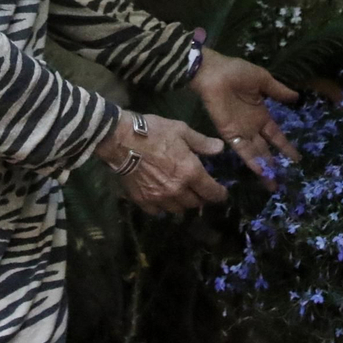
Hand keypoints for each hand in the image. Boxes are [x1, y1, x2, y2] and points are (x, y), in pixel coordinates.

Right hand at [96, 113, 227, 216]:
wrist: (121, 140)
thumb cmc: (154, 131)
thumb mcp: (181, 130)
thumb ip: (202, 143)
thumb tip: (220, 149)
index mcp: (191, 172)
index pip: (212, 192)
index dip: (220, 195)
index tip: (221, 194)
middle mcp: (178, 190)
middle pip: (196, 203)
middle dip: (201, 198)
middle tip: (199, 190)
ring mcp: (160, 198)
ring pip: (178, 210)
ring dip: (183, 203)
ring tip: (181, 194)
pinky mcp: (143, 201)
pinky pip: (158, 212)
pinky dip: (163, 207)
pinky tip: (162, 199)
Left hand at [190, 48, 300, 188]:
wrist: (213, 72)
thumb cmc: (236, 72)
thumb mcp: (262, 79)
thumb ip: (278, 90)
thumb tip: (297, 97)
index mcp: (261, 114)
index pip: (276, 135)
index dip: (285, 147)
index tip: (296, 159)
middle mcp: (252, 127)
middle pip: (266, 149)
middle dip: (276, 164)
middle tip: (286, 180)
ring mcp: (241, 132)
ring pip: (256, 154)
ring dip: (264, 168)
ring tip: (274, 184)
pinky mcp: (229, 134)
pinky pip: (242, 149)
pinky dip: (251, 160)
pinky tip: (260, 171)